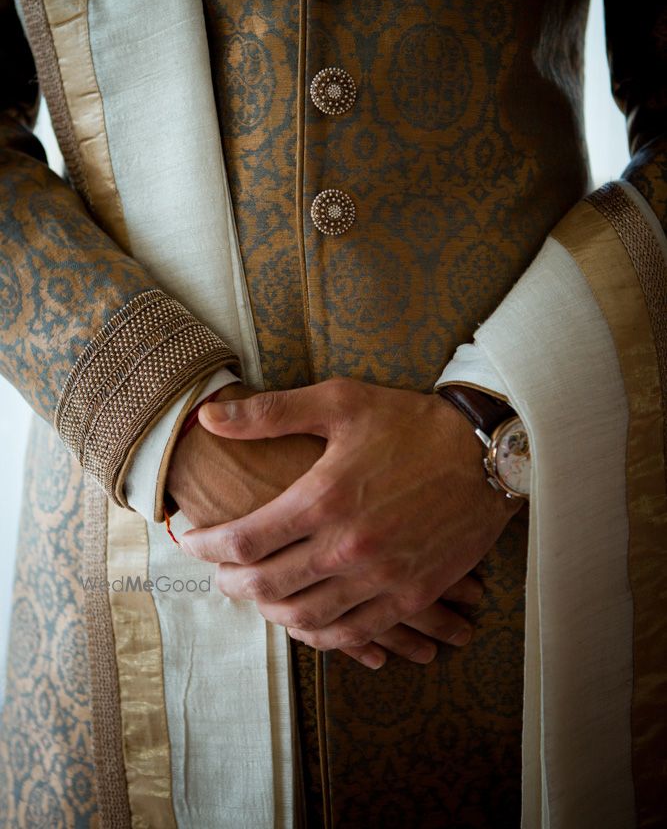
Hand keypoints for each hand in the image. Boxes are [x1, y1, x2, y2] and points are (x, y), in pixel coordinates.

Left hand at [180, 377, 520, 654]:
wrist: (485, 452)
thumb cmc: (410, 422)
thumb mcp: (340, 402)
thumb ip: (271, 413)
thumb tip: (209, 417)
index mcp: (322, 498)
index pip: (243, 539)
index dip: (207, 546)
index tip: (191, 540)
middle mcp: (346, 546)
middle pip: (265, 586)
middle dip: (229, 583)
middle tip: (217, 572)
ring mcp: (380, 576)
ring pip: (305, 617)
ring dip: (268, 613)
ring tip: (255, 596)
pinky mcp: (411, 593)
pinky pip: (354, 632)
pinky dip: (320, 636)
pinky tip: (306, 623)